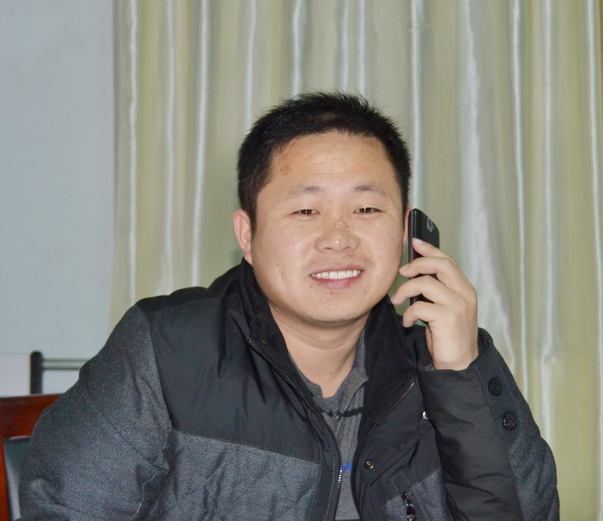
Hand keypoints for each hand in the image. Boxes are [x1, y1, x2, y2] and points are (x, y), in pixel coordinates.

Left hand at [391, 238, 477, 369]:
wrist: (460, 364)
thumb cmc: (447, 336)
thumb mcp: (444, 308)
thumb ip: (436, 291)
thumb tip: (413, 274)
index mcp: (464, 289)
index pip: (447, 261)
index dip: (430, 249)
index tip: (414, 242)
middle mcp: (465, 293)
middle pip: (440, 265)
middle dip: (416, 264)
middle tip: (401, 272)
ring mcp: (458, 305)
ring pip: (426, 283)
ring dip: (405, 290)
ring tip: (397, 301)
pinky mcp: (449, 318)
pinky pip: (420, 306)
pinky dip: (408, 313)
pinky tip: (407, 322)